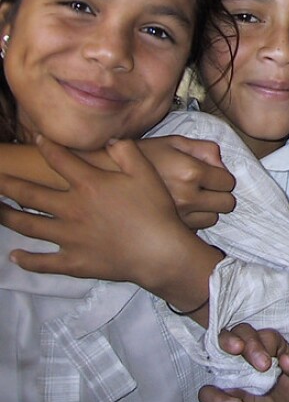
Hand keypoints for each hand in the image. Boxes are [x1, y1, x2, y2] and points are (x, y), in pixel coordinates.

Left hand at [0, 135, 213, 298]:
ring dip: (7, 217)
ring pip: (29, 226)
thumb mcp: (146, 173)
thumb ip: (126, 151)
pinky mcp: (73, 262)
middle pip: (30, 194)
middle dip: (8, 183)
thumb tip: (110, 138)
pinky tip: (14, 256)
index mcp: (89, 185)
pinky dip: (26, 260)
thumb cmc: (155, 211)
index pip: (59, 160)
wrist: (159, 252)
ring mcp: (69, 237)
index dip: (46, 147)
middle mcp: (71, 209)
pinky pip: (43, 262)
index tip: (36, 139)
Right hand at [138, 136, 235, 229]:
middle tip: (206, 188)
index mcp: (191, 172)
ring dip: (207, 209)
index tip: (213, 175)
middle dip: (219, 194)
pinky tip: (178, 210)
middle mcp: (187, 197)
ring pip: (213, 219)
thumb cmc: (142, 156)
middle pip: (226, 204)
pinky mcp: (168, 230)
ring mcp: (178, 217)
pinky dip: (192, 221)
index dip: (222, 177)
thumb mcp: (174, 142)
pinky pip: (195, 229)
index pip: (228, 182)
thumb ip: (205, 149)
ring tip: (189, 198)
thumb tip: (221, 165)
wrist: (106, 177)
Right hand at [198, 324, 288, 401]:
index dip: (261, 345)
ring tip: (234, 358)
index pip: (261, 335)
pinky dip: (216, 397)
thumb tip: (288, 358)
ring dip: (222, 349)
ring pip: (215, 349)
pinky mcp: (220, 394)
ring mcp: (230, 371)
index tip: (267, 364)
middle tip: (253, 359)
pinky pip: (207, 393)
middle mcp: (246, 352)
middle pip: (237, 332)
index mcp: (268, 344)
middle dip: (244, 341)